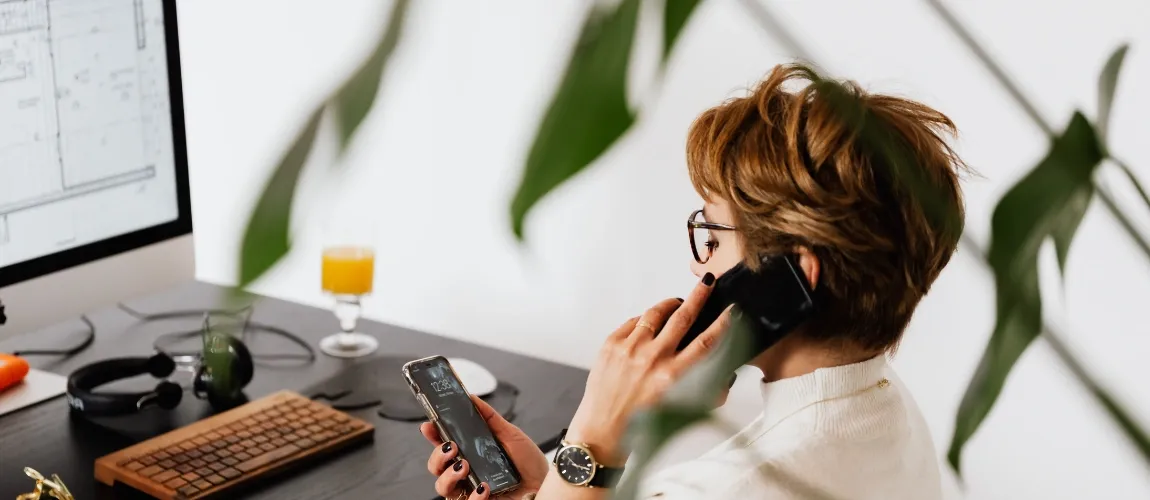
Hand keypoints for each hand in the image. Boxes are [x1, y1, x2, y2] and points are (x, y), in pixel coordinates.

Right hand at [421, 394, 548, 499]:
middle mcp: (466, 471)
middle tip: (452, 447)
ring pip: (442, 487)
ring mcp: (470, 489)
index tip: (429, 424)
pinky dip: (473, 497)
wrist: (545, 483)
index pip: (443, 443)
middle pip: (436, 466)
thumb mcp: (509, 434)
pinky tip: (484, 487)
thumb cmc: (528, 462)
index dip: (432, 434)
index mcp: (469, 452)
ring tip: (465, 466)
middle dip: (438, 455)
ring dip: (449, 476)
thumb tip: (471, 398)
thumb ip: (489, 417)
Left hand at [566, 273, 730, 464]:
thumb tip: (722, 371)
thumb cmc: (640, 425)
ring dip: (669, 305)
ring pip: (655, 313)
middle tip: (706, 283)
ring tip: (677, 303)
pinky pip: (633, 322)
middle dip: (698, 296)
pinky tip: (649, 326)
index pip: (706, 341)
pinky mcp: (611, 344)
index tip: (731, 311)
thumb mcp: (680, 410)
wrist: (602, 432)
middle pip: (683, 316)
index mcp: (673, 377)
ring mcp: (629, 349)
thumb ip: (705, 390)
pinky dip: (644, 321)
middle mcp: (652, 359)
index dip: (723, 323)